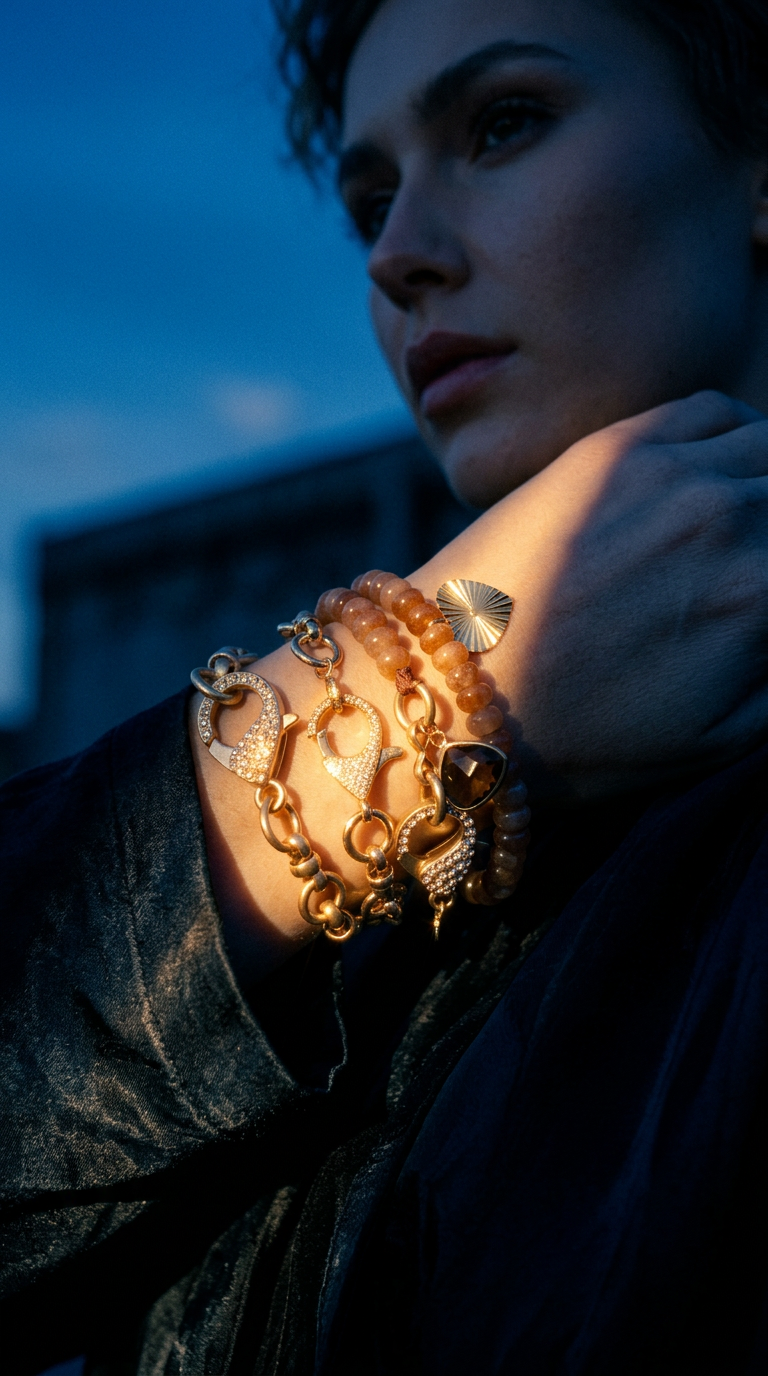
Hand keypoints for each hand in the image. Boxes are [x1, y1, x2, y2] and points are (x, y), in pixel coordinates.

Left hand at [428, 389, 767, 800]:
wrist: (450, 695)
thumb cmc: (581, 741)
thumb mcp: (718, 738)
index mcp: (764, 595)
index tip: (761, 603)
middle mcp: (729, 519)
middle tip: (748, 568)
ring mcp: (670, 473)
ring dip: (767, 482)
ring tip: (742, 523)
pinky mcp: (612, 448)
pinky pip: (711, 411)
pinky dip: (733, 434)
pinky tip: (716, 470)